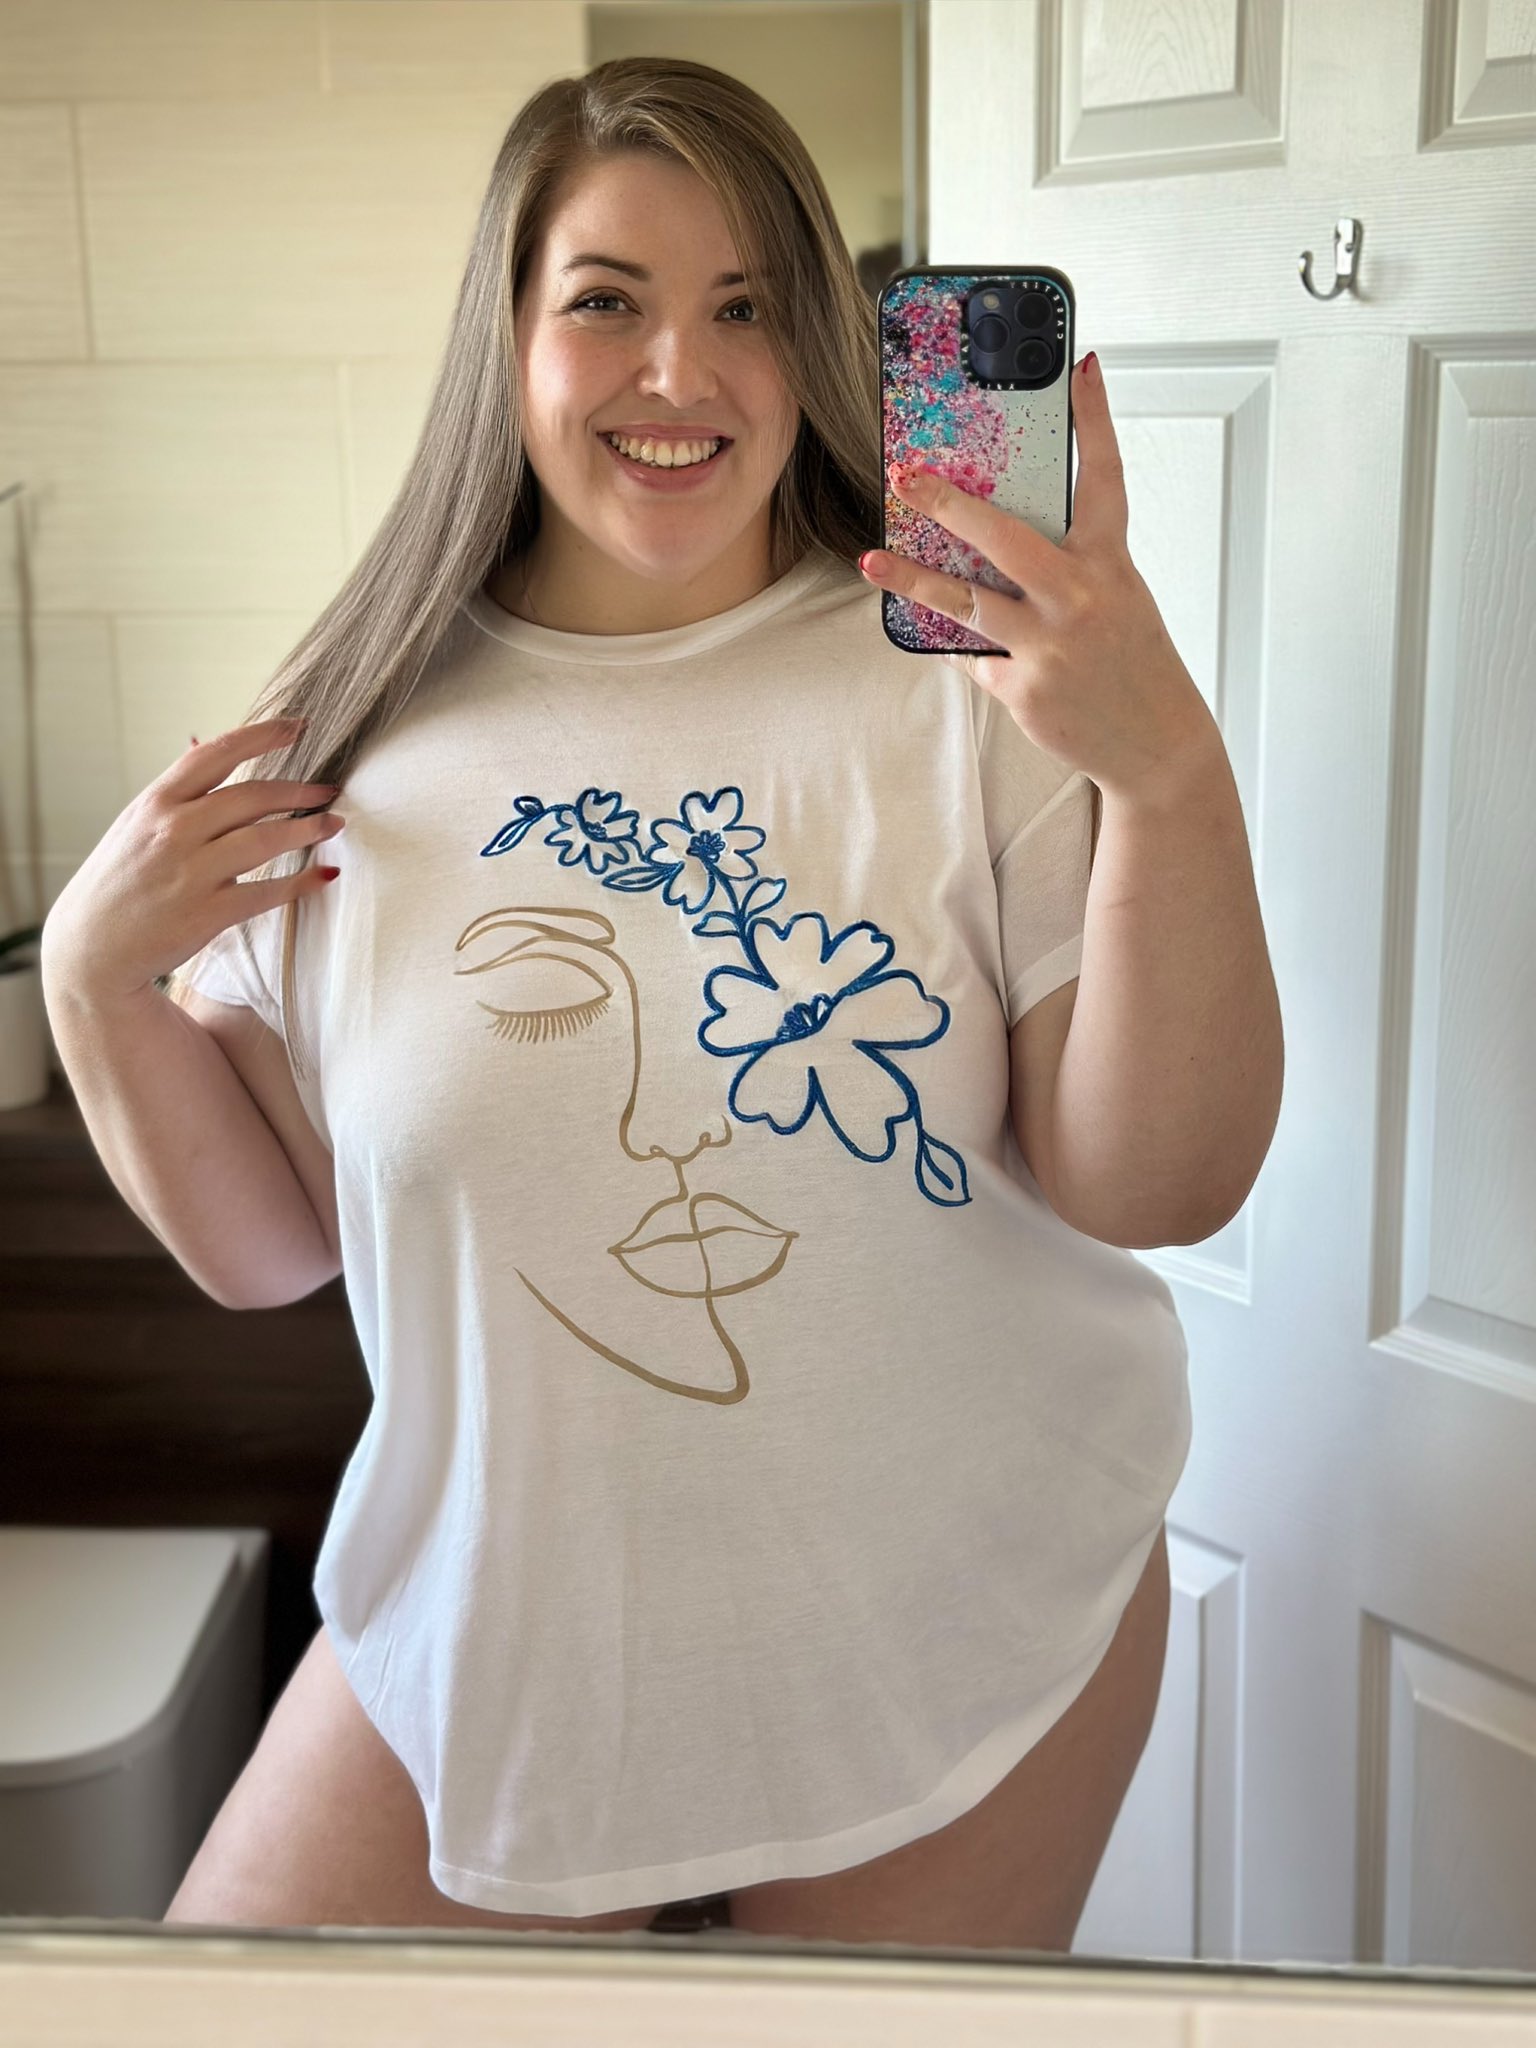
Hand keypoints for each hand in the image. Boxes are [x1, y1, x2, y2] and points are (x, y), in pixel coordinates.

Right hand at [40, 718, 344, 1004]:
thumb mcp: (134, 824)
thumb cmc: (117, 883)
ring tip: (333, 823)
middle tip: (328, 789)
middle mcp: (173, 831)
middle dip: (299, 790)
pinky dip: (302, 882)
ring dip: (308, 828)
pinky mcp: (207, 914)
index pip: (216, 754)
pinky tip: (325, 874)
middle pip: (252, 796)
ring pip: (266, 839)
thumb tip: (200, 739)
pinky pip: (268, 891)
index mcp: (155, 802)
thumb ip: (174, 788)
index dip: (263, 736)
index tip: (298, 727)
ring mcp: (191, 872)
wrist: (90, 950)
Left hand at [862, 353, 1221, 805]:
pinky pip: (970, 653)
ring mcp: (1049, 646)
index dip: (1095, 419)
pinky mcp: (1022, 688)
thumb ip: (1069, 565)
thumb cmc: (1132, 661)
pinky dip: (955, 642)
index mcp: (1110, 564)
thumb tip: (999, 533)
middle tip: (907, 478)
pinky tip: (936, 634)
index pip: (1104, 477)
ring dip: (912, 579)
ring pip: (965, 603)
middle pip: (1005, 538)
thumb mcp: (1117, 597)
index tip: (1081, 366)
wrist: (1157, 744)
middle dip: (949, 505)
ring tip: (872, 561)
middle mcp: (1080, 598)